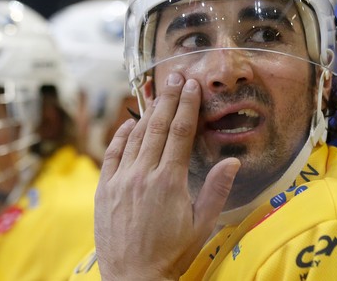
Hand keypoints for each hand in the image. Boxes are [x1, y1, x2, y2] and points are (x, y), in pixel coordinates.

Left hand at [94, 73, 239, 280]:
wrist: (133, 277)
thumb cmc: (171, 254)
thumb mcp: (202, 226)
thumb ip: (216, 191)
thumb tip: (232, 162)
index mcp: (169, 182)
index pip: (179, 133)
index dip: (186, 106)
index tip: (190, 86)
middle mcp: (142, 174)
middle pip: (157, 127)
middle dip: (168, 99)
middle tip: (175, 76)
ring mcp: (120, 180)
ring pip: (134, 137)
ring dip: (146, 112)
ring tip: (156, 93)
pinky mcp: (104, 189)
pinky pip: (111, 154)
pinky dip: (120, 135)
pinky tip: (129, 124)